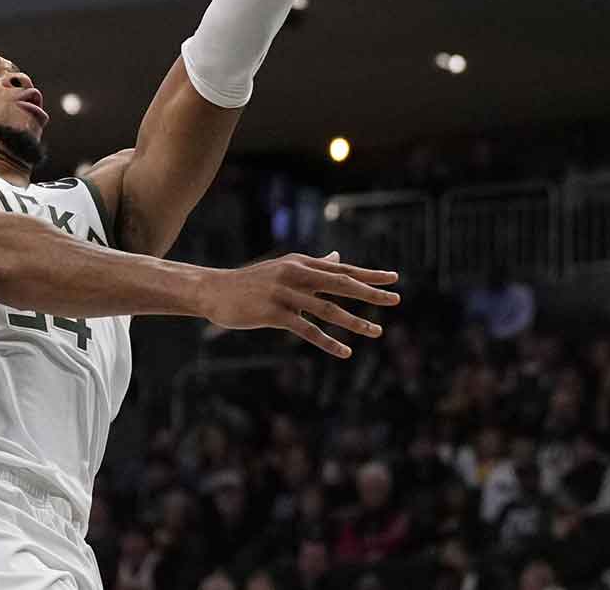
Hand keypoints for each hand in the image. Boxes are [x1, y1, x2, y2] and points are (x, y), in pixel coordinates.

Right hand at [199, 252, 399, 357]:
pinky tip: (345, 351)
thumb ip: (313, 265)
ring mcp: (284, 293)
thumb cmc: (251, 282)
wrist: (214, 291)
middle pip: (340, 283)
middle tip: (395, 300)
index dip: (368, 274)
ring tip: (376, 331)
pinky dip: (328, 341)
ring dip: (354, 321)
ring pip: (327, 308)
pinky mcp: (274, 313)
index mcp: (300, 263)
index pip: (341, 268)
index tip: (393, 279)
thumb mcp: (283, 268)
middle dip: (370, 293)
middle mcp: (295, 274)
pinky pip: (307, 330)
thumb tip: (336, 257)